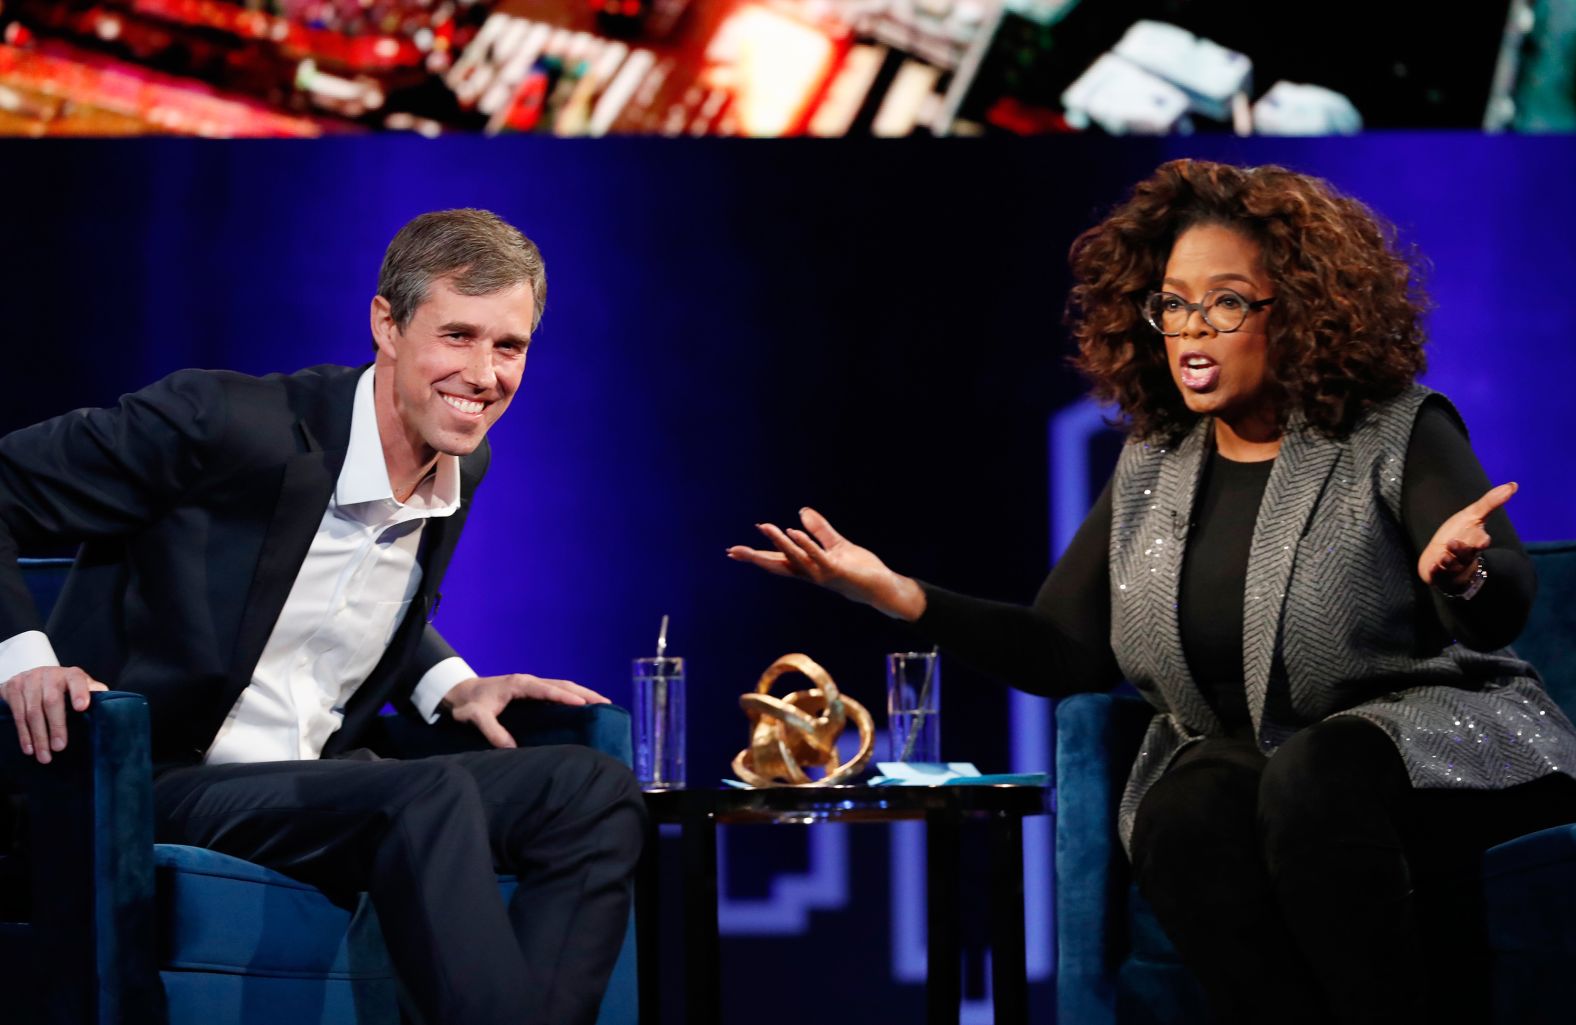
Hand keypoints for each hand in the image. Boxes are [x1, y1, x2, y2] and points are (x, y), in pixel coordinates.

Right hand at [1, 666, 107, 764]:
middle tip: (60, 747)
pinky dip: (24, 734)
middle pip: (52, 701)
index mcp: (71, 674)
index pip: (77, 680)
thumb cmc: (65, 688)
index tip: (83, 707)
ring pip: (33, 711)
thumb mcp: (81, 688)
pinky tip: (29, 748)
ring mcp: (29, 680)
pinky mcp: (13, 688)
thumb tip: (112, 708)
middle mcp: (50, 674)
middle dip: (56, 726)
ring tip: (45, 756)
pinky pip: (17, 714)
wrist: (34, 678)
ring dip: (38, 736)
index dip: (80, 693)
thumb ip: (95, 694)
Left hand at [442, 673, 609, 749]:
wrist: (459, 692)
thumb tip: (511, 748)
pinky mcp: (532, 690)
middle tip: (607, 704)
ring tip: (603, 704)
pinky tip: (583, 706)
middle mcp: (529, 681)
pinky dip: (573, 696)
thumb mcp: (475, 717)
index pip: (548, 689)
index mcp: (520, 684)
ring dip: (583, 694)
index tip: (584, 705)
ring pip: (563, 686)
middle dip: (585, 694)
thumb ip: (492, 730)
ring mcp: (532, 684)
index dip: (566, 697)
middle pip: (563, 684)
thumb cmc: (468, 704)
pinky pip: (557, 690)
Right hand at [726, 506, 926, 620]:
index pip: (778, 560)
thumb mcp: (837, 545)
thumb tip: (801, 511)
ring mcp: (822, 573)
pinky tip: (793, 532)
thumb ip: (819, 529)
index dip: (758, 554)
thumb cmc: (860, 569)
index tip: (735, 551)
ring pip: (796, 557)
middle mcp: (810, 573)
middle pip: (778, 564)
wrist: (882, 587)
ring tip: (765, 527)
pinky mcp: (836, 571)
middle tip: (733, 551)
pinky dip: (805, 544)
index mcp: (808, 568)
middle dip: (756, 557)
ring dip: (779, 542)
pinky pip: (817, 555)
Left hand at [1417, 482, 1516, 592]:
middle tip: (1454, 543)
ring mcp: (1452, 565)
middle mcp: (1465, 555)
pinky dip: (1436, 571)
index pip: (1480, 541)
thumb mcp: (1473, 515)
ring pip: (1452, 564)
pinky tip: (1433, 567)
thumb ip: (1491, 502)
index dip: (1480, 540)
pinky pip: (1437, 573)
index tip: (1482, 539)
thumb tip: (1514, 484)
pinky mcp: (1438, 573)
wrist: (1441, 553)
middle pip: (1467, 554)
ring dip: (1448, 560)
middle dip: (1463, 551)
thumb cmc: (1460, 533)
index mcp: (1475, 542)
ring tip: (1444, 556)